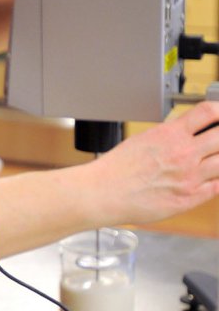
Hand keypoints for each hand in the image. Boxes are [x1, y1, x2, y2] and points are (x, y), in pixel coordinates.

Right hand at [92, 99, 218, 223]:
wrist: (104, 193)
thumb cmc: (117, 169)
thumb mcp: (144, 139)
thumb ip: (170, 135)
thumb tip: (186, 132)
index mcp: (171, 135)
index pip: (208, 112)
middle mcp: (184, 154)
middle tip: (217, 139)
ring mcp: (190, 177)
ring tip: (214, 160)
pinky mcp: (189, 198)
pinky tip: (214, 178)